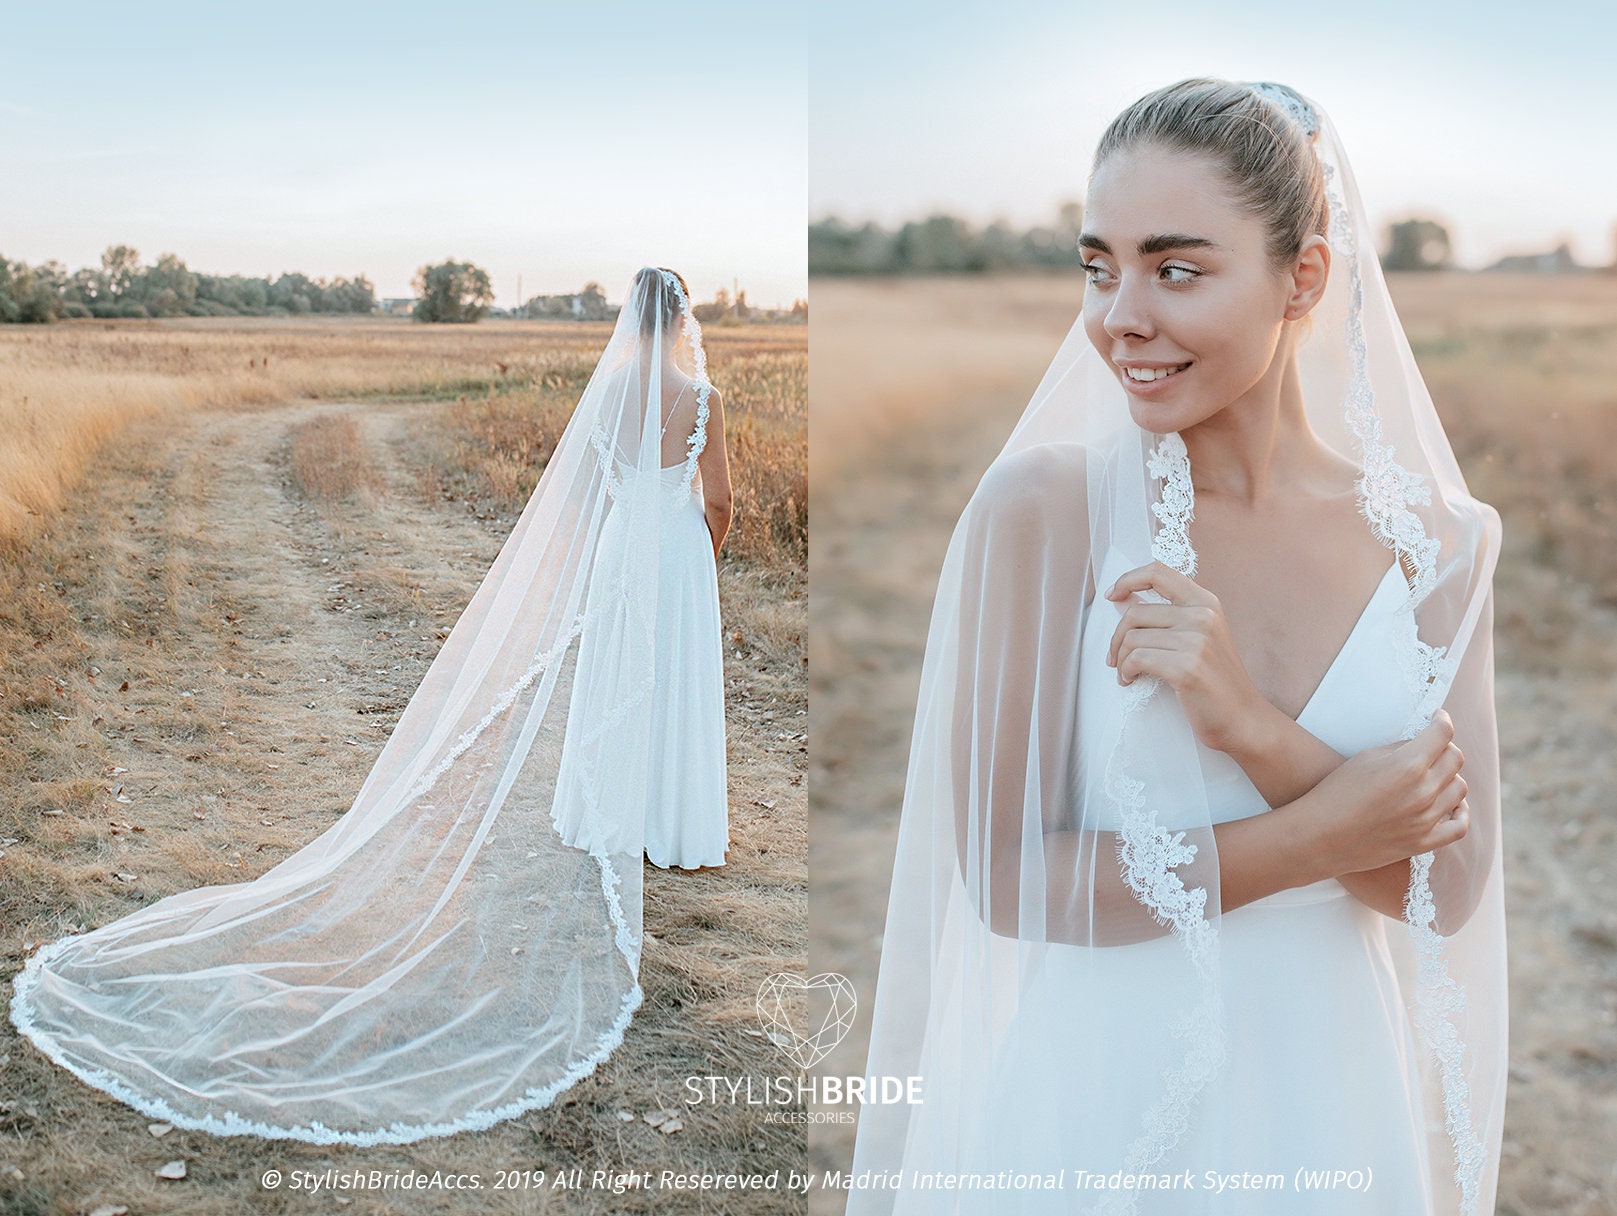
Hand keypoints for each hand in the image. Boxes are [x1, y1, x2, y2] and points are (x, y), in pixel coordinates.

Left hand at [1103, 561, 1270, 754]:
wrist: (1244, 720)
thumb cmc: (1216, 682)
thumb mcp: (1201, 637)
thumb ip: (1171, 616)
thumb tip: (1124, 602)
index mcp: (1206, 602)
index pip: (1158, 572)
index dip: (1128, 580)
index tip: (1111, 596)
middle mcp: (1203, 615)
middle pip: (1136, 612)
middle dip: (1117, 637)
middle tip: (1114, 657)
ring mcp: (1197, 640)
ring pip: (1132, 637)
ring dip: (1121, 659)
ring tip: (1126, 673)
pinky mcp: (1187, 666)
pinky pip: (1137, 659)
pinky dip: (1126, 671)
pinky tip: (1130, 680)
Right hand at [1300, 709, 1468, 874]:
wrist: (1319, 836)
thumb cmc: (1336, 792)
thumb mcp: (1365, 758)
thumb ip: (1400, 748)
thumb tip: (1422, 743)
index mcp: (1407, 765)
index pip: (1442, 733)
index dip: (1442, 720)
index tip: (1438, 718)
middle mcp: (1422, 791)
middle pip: (1455, 758)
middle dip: (1445, 746)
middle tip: (1432, 745)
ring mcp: (1426, 819)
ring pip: (1459, 788)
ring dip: (1450, 776)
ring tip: (1436, 774)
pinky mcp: (1423, 842)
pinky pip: (1459, 826)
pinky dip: (1460, 812)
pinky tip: (1452, 804)